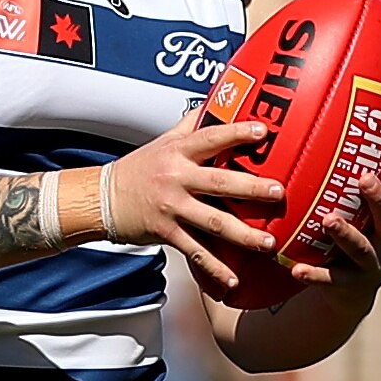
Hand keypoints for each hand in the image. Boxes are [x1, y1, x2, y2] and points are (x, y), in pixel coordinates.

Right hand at [99, 101, 288, 298]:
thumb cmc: (138, 169)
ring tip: (267, 242)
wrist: (102, 199)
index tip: (262, 132)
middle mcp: (177, 178)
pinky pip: (195, 252)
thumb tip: (219, 100)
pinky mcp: (167, 233)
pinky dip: (214, 268)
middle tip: (278, 193)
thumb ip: (192, 124)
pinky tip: (233, 280)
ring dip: (243, 234)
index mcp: (178, 152)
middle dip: (251, 188)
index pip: (211, 138)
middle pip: (219, 182)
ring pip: (213, 222)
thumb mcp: (163, 141)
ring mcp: (173, 208)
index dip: (236, 133)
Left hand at [273, 135, 380, 304]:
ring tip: (328, 220)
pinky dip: (314, 274)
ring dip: (345, 234)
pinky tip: (296, 268)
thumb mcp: (365, 214)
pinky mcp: (350, 286)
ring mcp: (373, 265)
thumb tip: (334, 130)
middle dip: (378, 197)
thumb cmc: (356, 238)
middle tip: (363, 177)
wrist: (350, 294)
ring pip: (361, 248)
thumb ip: (357, 185)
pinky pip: (330, 279)